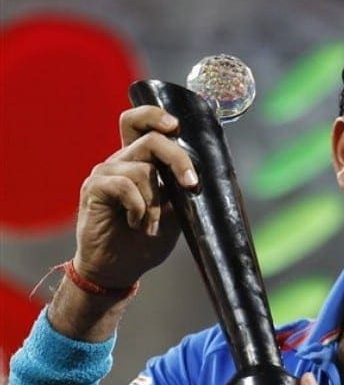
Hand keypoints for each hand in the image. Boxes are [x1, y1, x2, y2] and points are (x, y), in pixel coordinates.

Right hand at [73, 105, 198, 287]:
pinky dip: (139, 208)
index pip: (139, 123)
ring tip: (151, 225)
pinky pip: (125, 185)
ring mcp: (105, 173)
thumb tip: (206, 177)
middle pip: (150, 139)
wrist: (120, 268)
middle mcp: (121, 161)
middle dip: (178, 159)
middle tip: (190, 184)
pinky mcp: (94, 189)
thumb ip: (182, 191)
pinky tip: (136, 224)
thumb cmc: (146, 240)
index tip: (176, 126)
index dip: (155, 116)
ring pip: (143, 170)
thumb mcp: (175, 214)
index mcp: (139, 162)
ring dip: (155, 203)